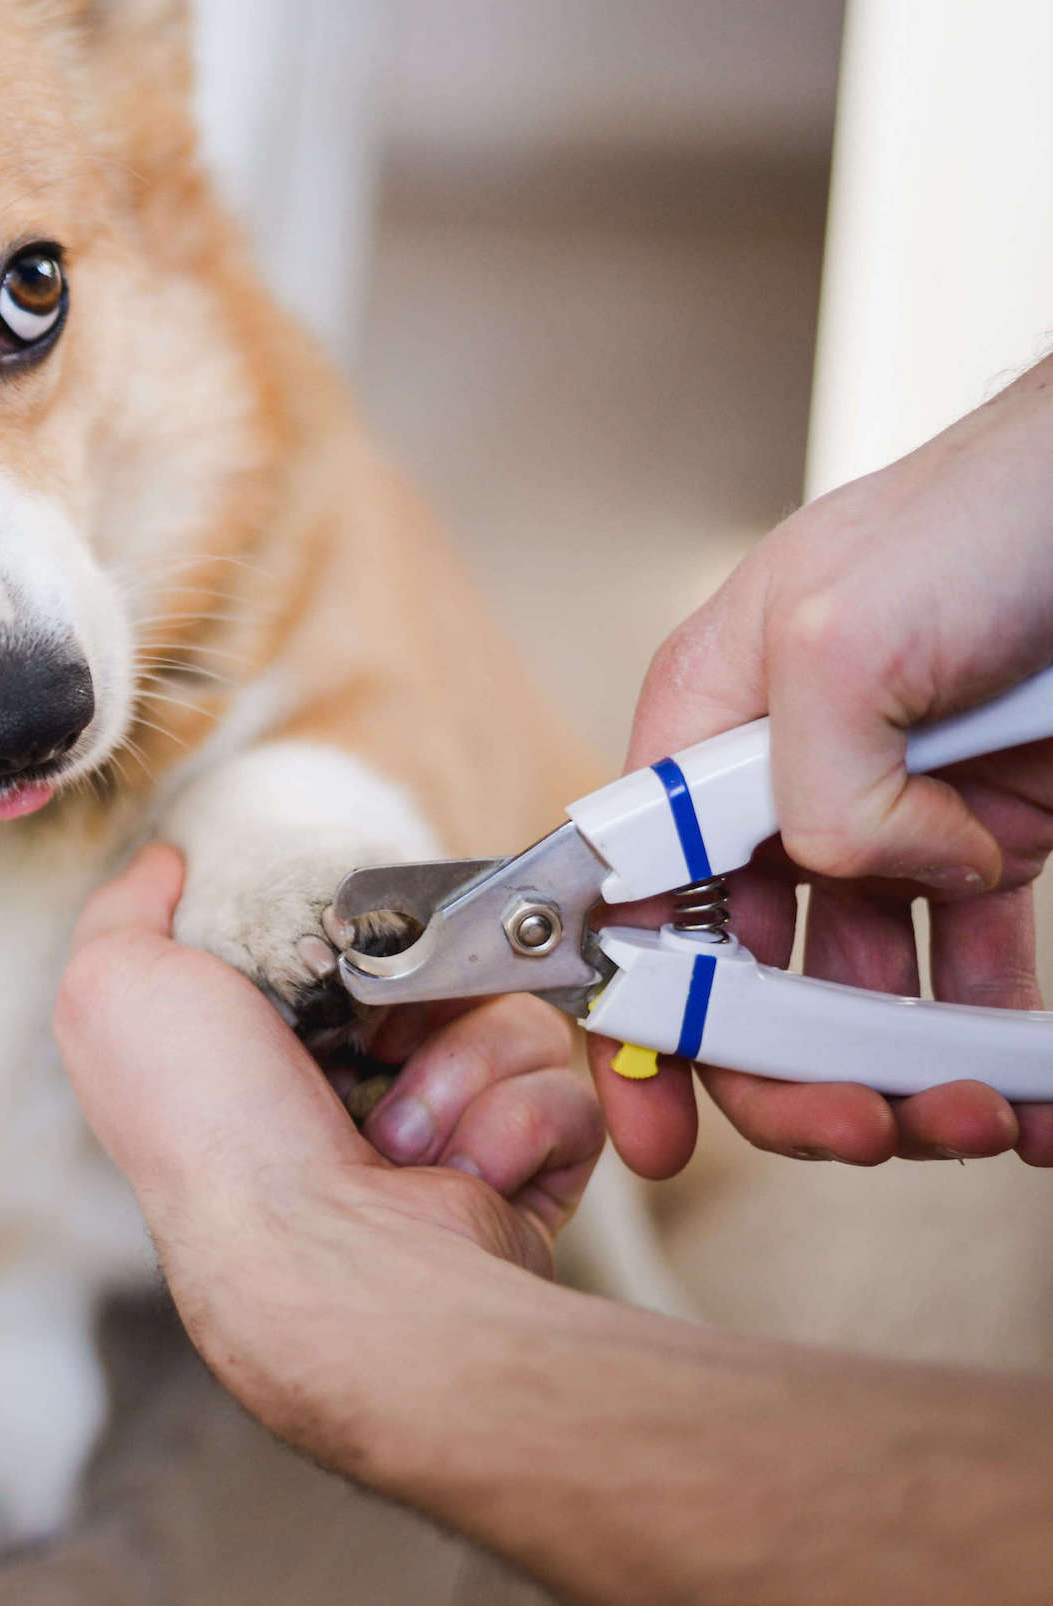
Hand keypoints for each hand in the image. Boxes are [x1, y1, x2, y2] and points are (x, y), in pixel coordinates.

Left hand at [56, 844, 602, 1417]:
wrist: (319, 1259)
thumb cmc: (208, 1125)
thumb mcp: (117, 986)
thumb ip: (129, 912)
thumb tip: (167, 863)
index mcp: (268, 1047)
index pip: (351, 944)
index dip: (359, 934)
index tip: (339, 947)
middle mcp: (355, 1091)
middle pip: (445, 968)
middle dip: (420, 994)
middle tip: (374, 1037)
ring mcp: (446, 1136)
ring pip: (513, 1020)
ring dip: (462, 1067)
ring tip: (401, 1134)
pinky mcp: (521, 1175)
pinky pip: (562, 1094)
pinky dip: (512, 1124)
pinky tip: (453, 1171)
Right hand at [592, 355, 1052, 1175]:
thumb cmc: (991, 511)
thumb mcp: (841, 631)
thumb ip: (807, 782)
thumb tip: (859, 873)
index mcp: (704, 728)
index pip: (631, 901)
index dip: (635, 1020)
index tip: (658, 1123)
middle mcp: (780, 782)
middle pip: (744, 972)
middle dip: (790, 1068)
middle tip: (856, 1126)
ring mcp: (888, 815)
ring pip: (858, 989)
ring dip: (900, 1072)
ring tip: (970, 1110)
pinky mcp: (988, 834)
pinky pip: (971, 970)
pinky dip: (992, 1042)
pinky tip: (1023, 1087)